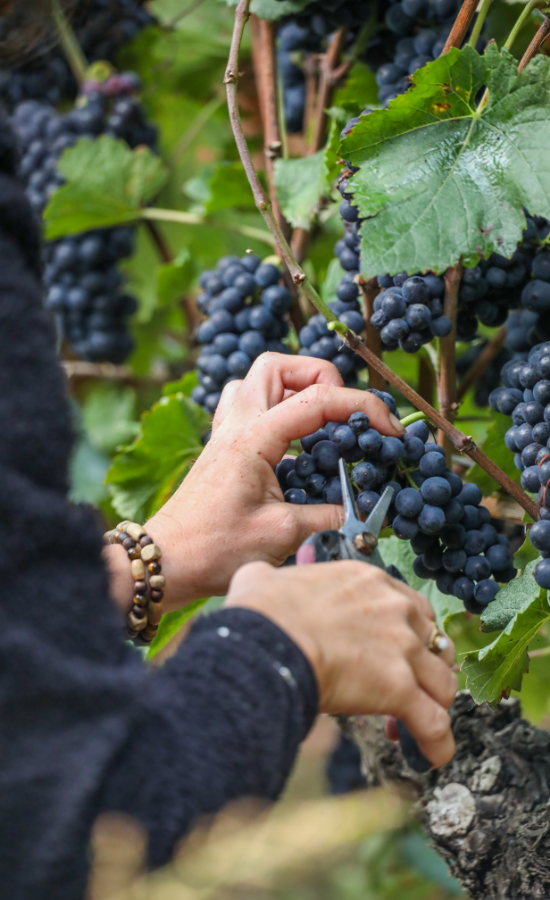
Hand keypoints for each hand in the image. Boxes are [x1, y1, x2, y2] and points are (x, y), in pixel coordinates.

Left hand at [141, 353, 403, 609]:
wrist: (167, 561)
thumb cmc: (215, 550)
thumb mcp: (282, 535)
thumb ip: (329, 515)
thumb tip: (363, 510)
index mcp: (253, 437)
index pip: (317, 398)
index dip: (362, 407)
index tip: (390, 430)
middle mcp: (236, 423)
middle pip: (277, 365)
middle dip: (320, 376)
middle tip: (344, 412)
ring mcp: (225, 432)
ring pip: (259, 379)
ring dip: (294, 387)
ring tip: (321, 420)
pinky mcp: (222, 446)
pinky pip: (248, 405)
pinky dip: (276, 408)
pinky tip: (294, 442)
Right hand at [225, 560, 456, 768]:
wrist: (264, 640)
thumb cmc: (259, 611)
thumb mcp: (266, 577)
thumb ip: (275, 578)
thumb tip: (259, 581)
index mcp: (368, 580)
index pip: (409, 608)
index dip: (404, 636)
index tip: (387, 657)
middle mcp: (395, 609)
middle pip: (434, 643)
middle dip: (424, 669)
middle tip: (404, 690)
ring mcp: (402, 649)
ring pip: (442, 683)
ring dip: (432, 705)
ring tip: (412, 727)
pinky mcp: (399, 688)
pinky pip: (435, 723)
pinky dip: (438, 743)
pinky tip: (432, 757)